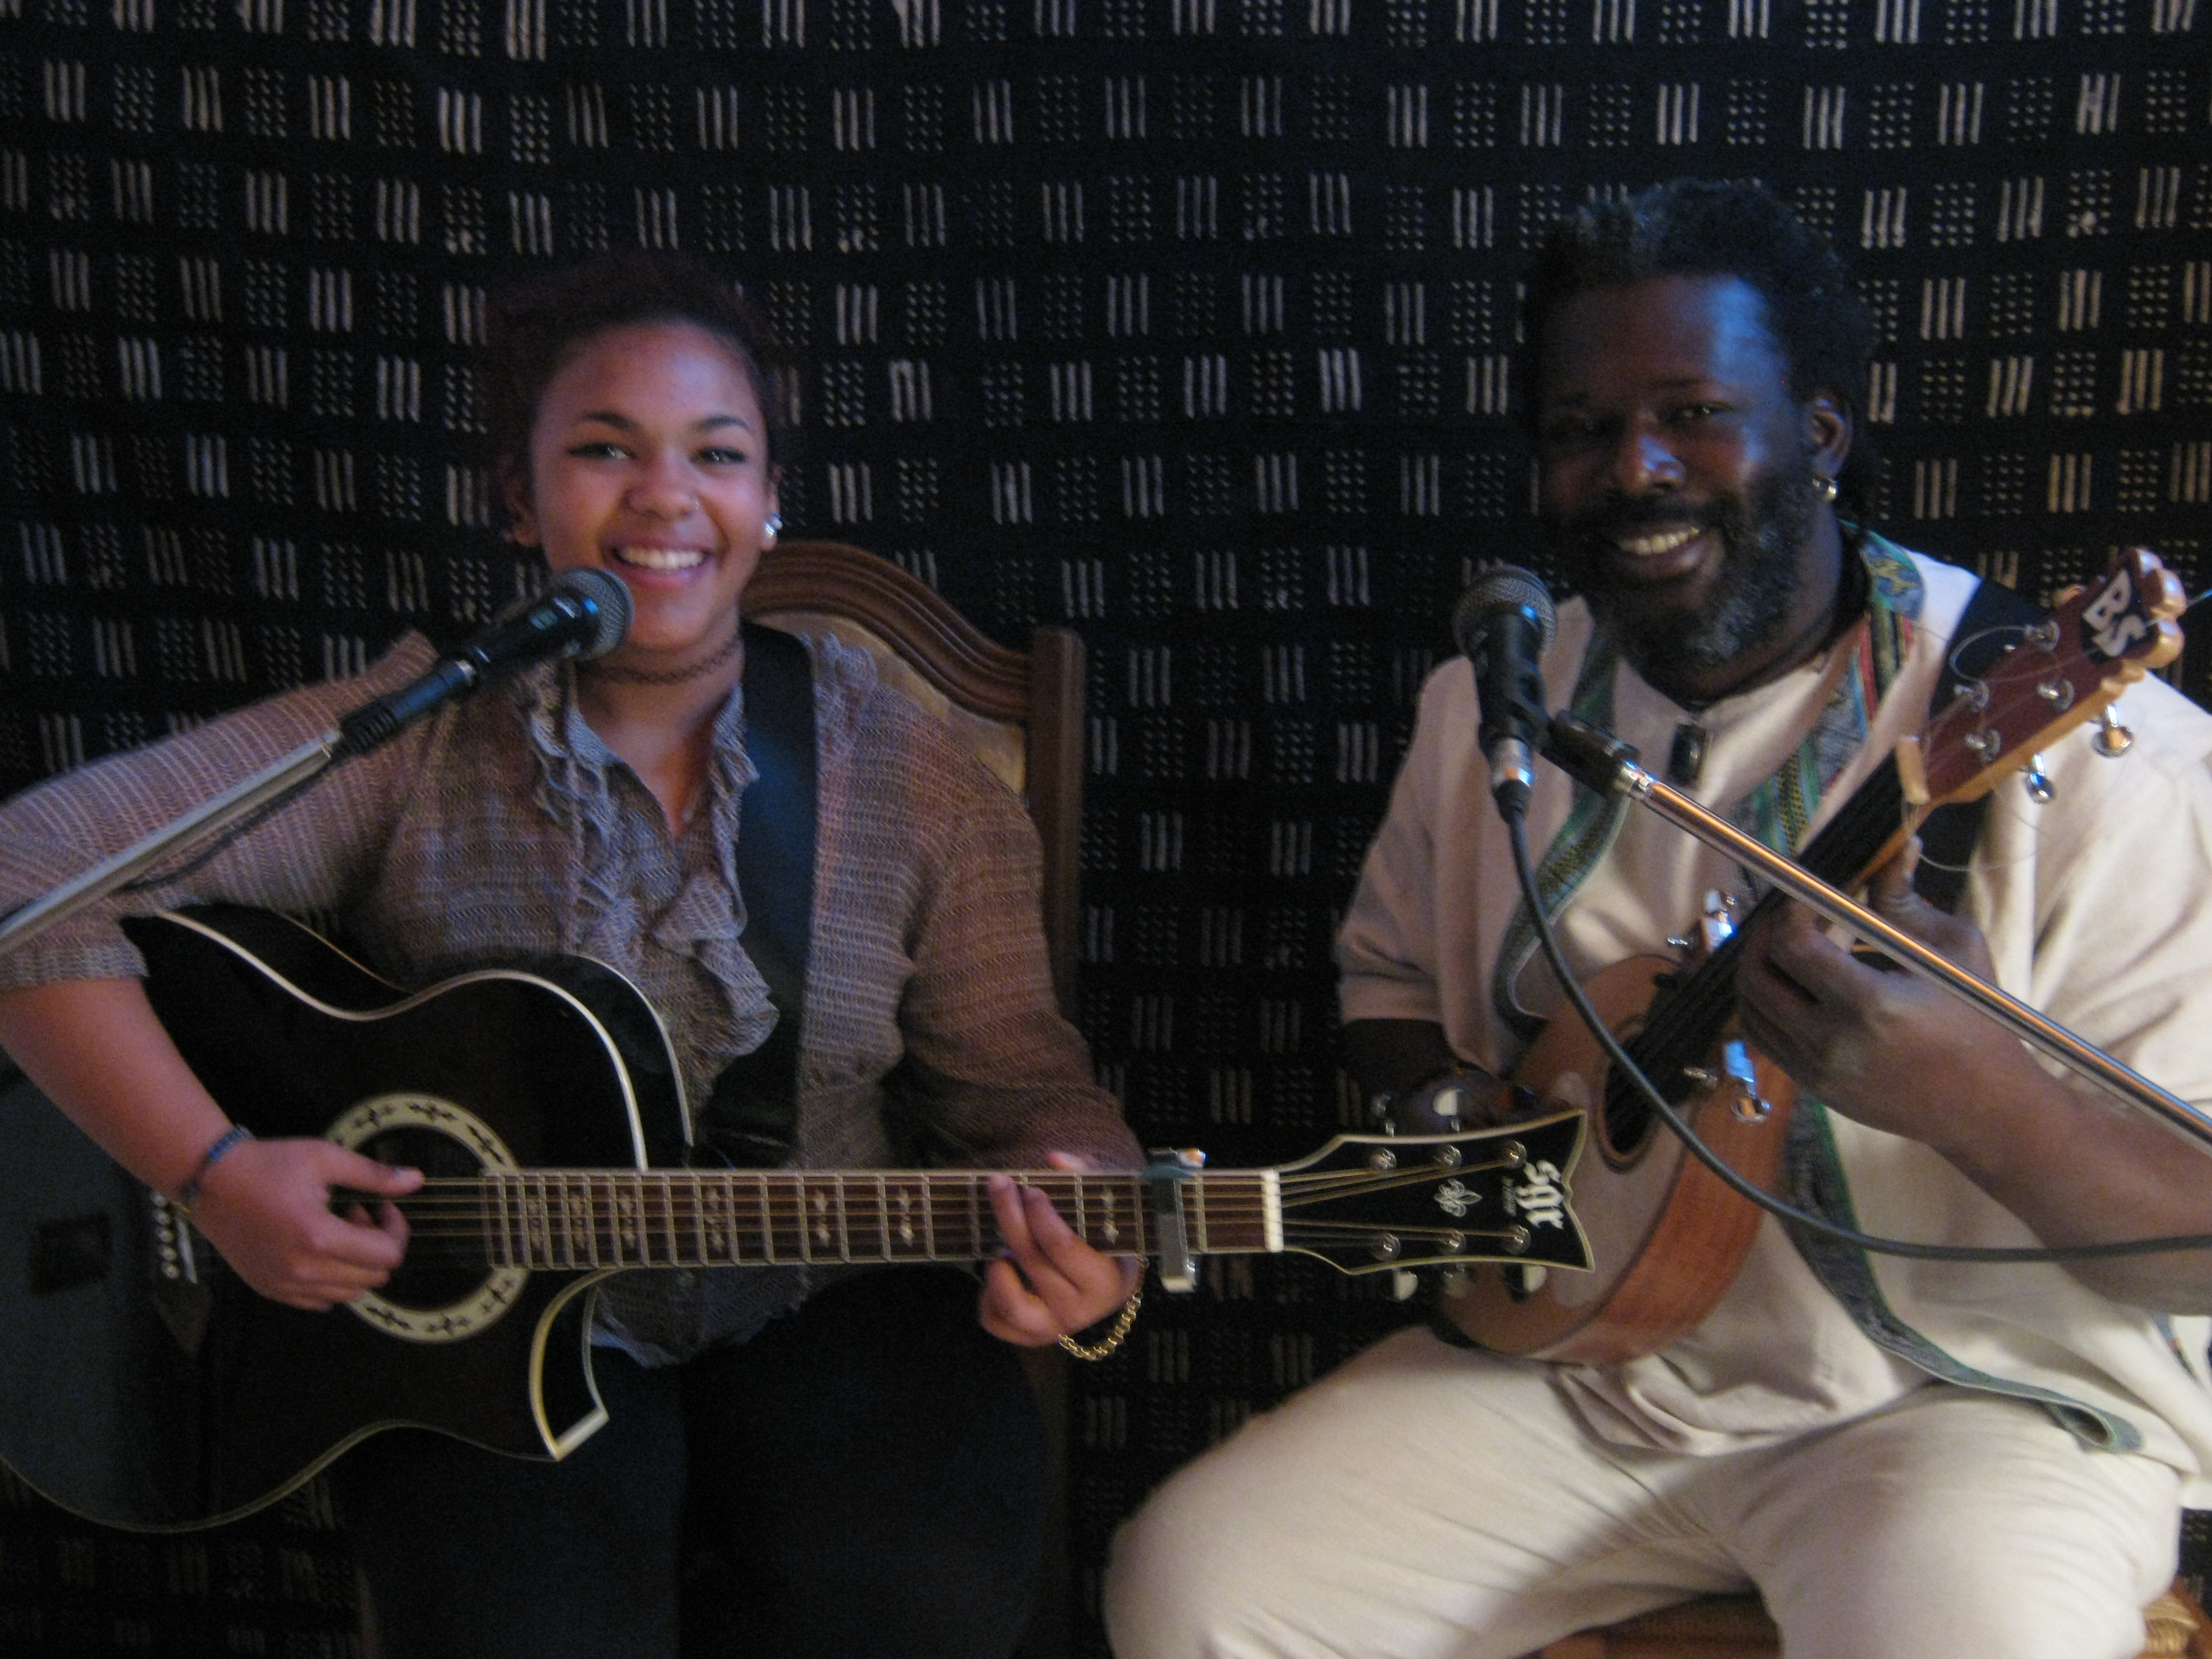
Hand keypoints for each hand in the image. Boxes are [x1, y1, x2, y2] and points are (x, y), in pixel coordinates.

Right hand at [189, 1138, 421, 1311]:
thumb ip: (374, 1174)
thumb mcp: (325, 1158)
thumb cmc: (269, 1164)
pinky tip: (319, 1250)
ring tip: (337, 1231)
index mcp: (318, 1237)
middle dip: (377, 1246)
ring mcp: (283, 1285)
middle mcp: (301, 1270)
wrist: (210, 1181)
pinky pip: (319, 1301)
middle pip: (372, 1278)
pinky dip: (332, 1281)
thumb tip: (417, 1181)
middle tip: (357, 1215)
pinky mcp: (269, 1290)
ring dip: (355, 1265)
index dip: (396, 1230)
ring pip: (349, 1295)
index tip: (382, 1207)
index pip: (386, 1256)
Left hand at [978, 1152, 1144, 1347]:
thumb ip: (1085, 1177)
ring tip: (1002, 1245)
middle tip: (1000, 1184)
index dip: (1042, 1217)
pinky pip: (994, 1319)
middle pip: (1034, 1261)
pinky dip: (988, 1293)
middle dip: (1011, 1217)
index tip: (1031, 1189)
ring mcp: (1053, 1328)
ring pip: (1011, 1304)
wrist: (1107, 1280)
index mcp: (1107, 1280)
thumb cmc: (1105, 1234)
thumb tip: (1054, 1159)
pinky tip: (1003, 1267)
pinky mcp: (1028, 1335)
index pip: (1065, 1248)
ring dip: (999, 1266)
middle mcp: (1081, 1311)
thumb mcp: (1106, 1204)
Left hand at [1732, 841, 2039, 1150]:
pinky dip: (1765, 1003)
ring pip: (1750, 1009)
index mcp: (1871, 1005)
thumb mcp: (1954, 949)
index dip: (1788, 910)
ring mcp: (1818, 1071)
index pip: (1792, 945)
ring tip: (1791, 945)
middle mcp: (1834, 1042)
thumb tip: (1893, 845)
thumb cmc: (1979, 1017)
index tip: (1806, 893)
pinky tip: (1793, 982)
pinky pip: (1763, 1038)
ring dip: (1758, 968)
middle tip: (1789, 915)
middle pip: (1756, 976)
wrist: (1987, 1106)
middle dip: (1763, 935)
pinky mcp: (1814, 1088)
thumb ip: (1905, 899)